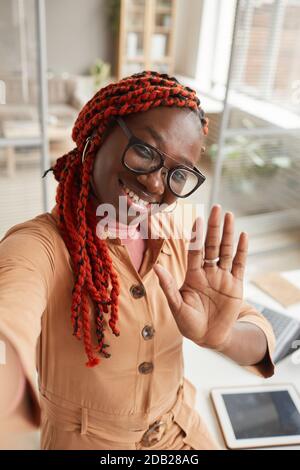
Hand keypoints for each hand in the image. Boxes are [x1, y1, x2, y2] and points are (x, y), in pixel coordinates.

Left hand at [153, 205, 247, 350]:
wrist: (208, 338)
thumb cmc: (189, 323)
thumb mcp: (177, 306)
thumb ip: (169, 287)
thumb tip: (157, 268)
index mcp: (193, 275)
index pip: (195, 251)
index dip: (197, 236)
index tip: (198, 219)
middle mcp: (208, 272)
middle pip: (212, 245)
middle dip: (214, 227)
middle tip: (217, 208)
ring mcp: (223, 277)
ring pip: (227, 251)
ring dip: (228, 234)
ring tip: (229, 216)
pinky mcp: (236, 285)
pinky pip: (240, 265)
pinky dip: (242, 251)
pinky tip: (243, 236)